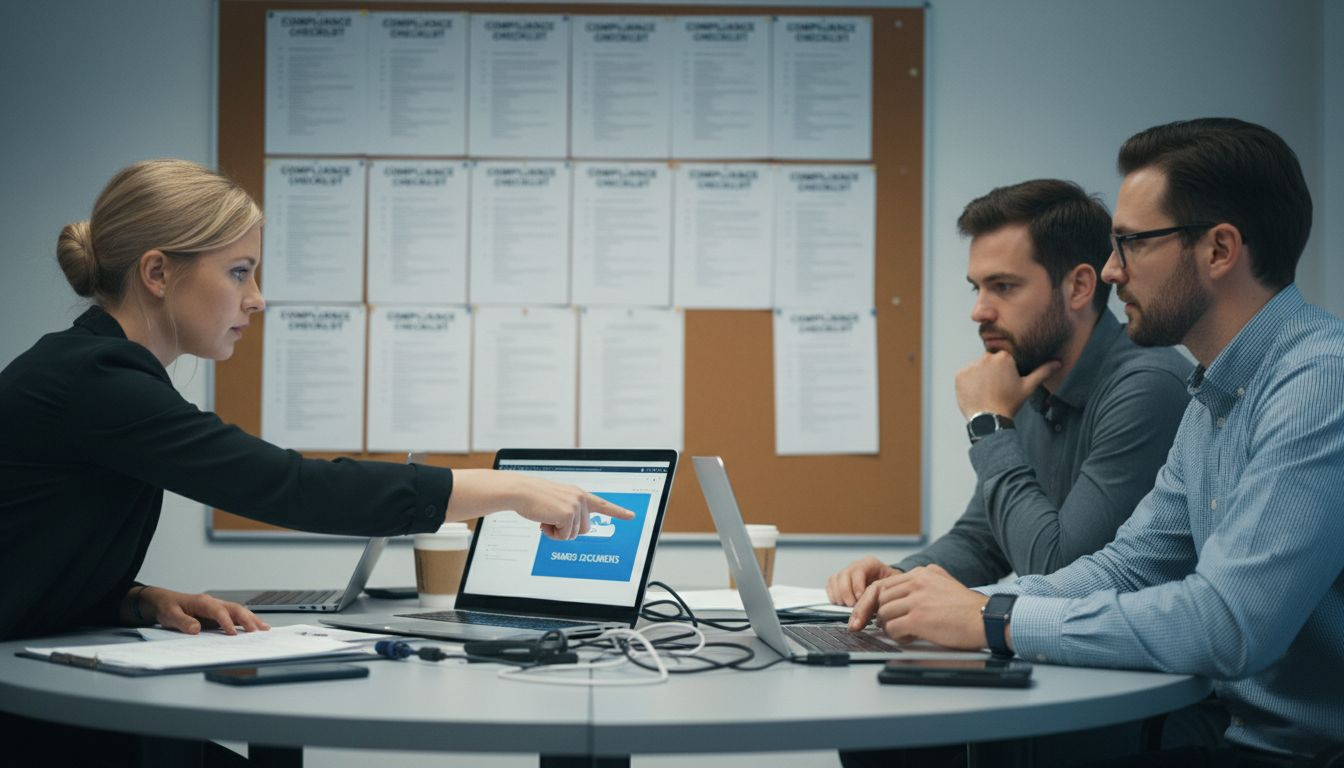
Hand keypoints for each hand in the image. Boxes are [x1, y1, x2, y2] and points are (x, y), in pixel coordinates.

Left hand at [133, 586, 269, 635]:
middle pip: (235, 608)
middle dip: (247, 619)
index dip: (227, 622)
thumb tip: (196, 629)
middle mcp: (213, 603)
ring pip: (238, 611)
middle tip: (257, 631)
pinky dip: (246, 621)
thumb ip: (183, 622)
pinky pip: (234, 616)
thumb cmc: (167, 607)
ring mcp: (216, 607)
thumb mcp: (169, 615)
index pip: (219, 611)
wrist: (163, 601)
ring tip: (264, 628)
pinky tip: (254, 627)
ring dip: (251, 619)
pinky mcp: (217, 614)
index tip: (233, 634)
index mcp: (202, 602)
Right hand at [447, 469, 635, 539]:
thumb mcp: (557, 501)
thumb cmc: (534, 497)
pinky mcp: (568, 514)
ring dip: (558, 532)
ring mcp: (575, 506)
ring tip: (546, 518)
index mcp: (579, 494)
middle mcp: (580, 499)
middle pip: (584, 529)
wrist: (521, 491)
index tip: (632, 516)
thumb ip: (569, 510)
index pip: (602, 504)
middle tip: (552, 520)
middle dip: (568, 530)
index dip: (618, 512)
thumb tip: (574, 529)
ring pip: (573, 534)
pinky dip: (552, 534)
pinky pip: (564, 536)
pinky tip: (544, 521)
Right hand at [825, 556, 898, 606]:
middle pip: (843, 575)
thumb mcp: (893, 585)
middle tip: (852, 605)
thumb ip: (885, 591)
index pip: (858, 571)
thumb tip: (876, 604)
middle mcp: (855, 565)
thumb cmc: (890, 585)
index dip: (857, 586)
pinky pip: (830, 585)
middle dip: (846, 592)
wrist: (887, 585)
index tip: (860, 599)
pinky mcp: (838, 580)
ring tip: (846, 605)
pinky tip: (840, 603)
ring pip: (834, 579)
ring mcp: (846, 572)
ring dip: (838, 595)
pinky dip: (832, 595)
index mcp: (870, 563)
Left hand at [848, 564, 988, 650]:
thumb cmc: (969, 608)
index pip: (887, 584)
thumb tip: (907, 589)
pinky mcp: (918, 618)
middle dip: (880, 613)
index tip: (875, 612)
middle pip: (882, 597)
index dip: (878, 600)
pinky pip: (893, 627)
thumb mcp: (946, 582)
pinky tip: (907, 638)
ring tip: (901, 632)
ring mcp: (917, 600)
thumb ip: (926, 581)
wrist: (987, 619)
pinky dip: (896, 635)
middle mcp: (917, 582)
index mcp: (923, 573)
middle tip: (884, 624)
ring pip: (884, 613)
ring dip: (888, 625)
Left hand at [955, 351, 1058, 419]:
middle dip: (992, 373)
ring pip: (977, 368)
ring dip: (980, 377)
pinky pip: (965, 376)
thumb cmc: (1010, 403)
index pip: (1004, 359)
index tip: (1006, 383)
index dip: (1005, 371)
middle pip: (989, 362)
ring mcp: (971, 366)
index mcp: (1004, 357)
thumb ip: (1042, 372)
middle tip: (996, 389)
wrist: (989, 419)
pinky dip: (969, 383)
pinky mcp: (960, 375)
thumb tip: (1058, 362)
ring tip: (986, 392)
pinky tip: (976, 393)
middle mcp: (986, 358)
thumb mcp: (1028, 387)